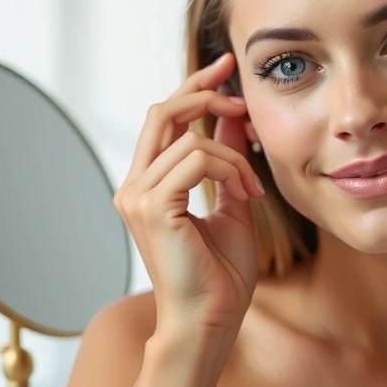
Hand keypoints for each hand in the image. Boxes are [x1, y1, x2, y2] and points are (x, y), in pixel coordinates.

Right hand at [113, 52, 264, 340]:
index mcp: (149, 184)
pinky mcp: (152, 207)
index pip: (166, 118)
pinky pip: (197, 160)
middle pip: (164, 112)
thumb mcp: (233, 201)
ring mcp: (137, 196)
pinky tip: (245, 194)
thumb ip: (227, 159)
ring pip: (191, 138)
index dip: (195, 88)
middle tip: (243, 95)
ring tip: (252, 187)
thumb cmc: (222, 273)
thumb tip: (233, 114)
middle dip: (206, 92)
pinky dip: (229, 169)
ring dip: (233, 155)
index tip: (227, 68)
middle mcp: (134, 186)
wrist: (213, 319)